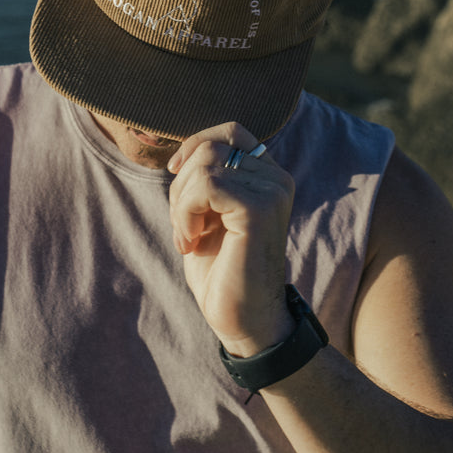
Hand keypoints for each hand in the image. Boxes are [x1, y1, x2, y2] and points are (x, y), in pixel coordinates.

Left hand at [167, 123, 295, 356]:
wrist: (244, 321)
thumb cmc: (222, 270)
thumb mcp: (209, 214)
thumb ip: (205, 179)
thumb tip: (182, 153)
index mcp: (268, 176)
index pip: (230, 131)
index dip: (196, 144)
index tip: (175, 174)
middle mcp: (276, 178)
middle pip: (210, 147)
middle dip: (182, 184)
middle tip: (184, 225)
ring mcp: (271, 191)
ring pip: (204, 164)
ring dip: (181, 202)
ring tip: (189, 236)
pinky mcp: (258, 208)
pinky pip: (206, 185)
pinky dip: (185, 212)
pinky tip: (191, 241)